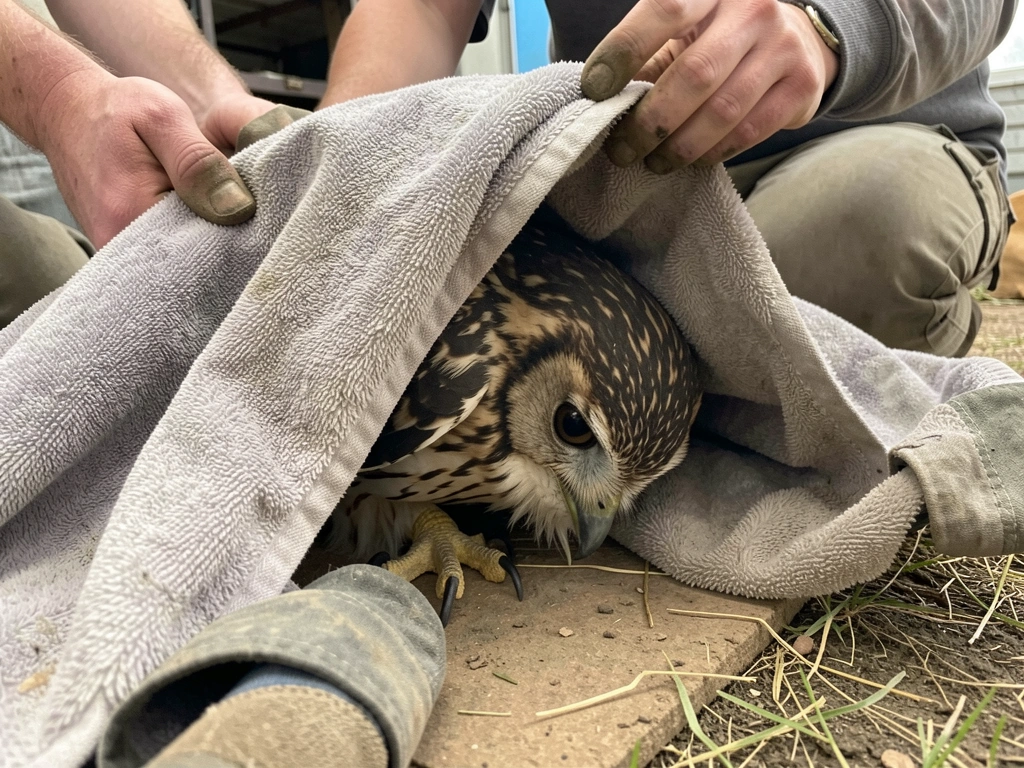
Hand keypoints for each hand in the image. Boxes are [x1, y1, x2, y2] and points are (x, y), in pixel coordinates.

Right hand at [36, 70, 273, 246]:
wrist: (67, 112)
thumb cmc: (116, 110)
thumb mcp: (162, 118)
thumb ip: (198, 162)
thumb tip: (239, 208)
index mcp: (131, 216)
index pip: (205, 248)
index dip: (240, 232)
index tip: (259, 208)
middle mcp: (122, 248)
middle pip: (196, 260)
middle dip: (228, 235)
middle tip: (246, 203)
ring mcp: (124, 252)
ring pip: (187, 258)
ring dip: (211, 234)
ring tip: (223, 203)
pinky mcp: (129, 249)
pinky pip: (172, 252)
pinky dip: (192, 233)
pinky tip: (203, 210)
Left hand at [580, 0, 838, 171]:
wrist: (796, 39)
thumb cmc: (719, 38)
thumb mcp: (684, 33)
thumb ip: (649, 57)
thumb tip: (602, 103)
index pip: (664, 9)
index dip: (623, 50)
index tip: (594, 89)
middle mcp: (753, 9)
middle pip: (694, 73)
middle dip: (650, 121)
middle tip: (622, 148)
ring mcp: (784, 46)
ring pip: (722, 110)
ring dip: (679, 146)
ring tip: (653, 161)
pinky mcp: (803, 85)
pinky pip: (748, 132)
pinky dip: (713, 152)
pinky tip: (692, 159)